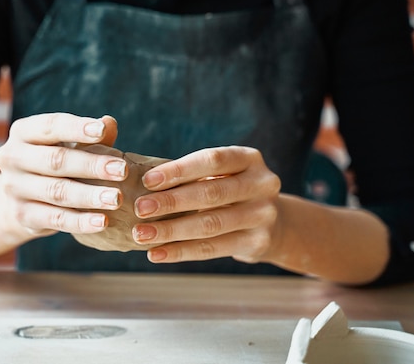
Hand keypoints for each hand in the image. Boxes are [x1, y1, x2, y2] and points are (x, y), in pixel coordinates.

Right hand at [0, 113, 126, 236]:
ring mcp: (14, 188)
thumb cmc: (52, 162)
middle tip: (122, 170)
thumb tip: (110, 122)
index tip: (102, 130)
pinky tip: (102, 222)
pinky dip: (80, 221)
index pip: (50, 126)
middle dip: (91, 165)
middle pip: (55, 160)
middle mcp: (12, 158)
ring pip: (56, 191)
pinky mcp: (22, 216)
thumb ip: (89, 136)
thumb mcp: (66, 144)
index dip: (76, 128)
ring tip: (117, 198)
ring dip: (89, 195)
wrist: (20, 198)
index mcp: (23, 132)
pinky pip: (55, 219)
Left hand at [131, 146, 281, 263]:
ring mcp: (263, 215)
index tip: (147, 180)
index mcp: (249, 159)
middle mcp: (262, 184)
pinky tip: (157, 253)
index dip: (179, 170)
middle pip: (211, 193)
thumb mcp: (221, 175)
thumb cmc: (231, 192)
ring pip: (210, 224)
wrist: (273, 224)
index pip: (212, 160)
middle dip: (171, 202)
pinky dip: (180, 252)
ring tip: (142, 234)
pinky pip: (213, 249)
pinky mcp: (258, 242)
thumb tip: (142, 185)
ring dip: (171, 231)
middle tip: (139, 209)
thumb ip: (192, 176)